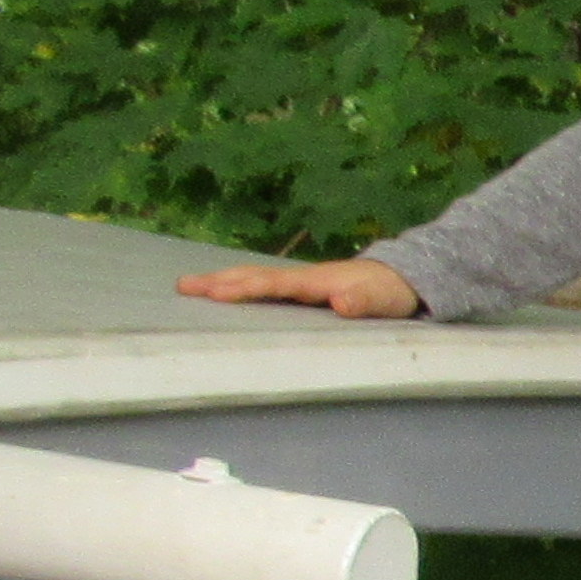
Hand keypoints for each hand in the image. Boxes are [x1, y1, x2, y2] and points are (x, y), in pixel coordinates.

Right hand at [177, 257, 421, 320]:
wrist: (398, 279)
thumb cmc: (389, 293)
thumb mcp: (382, 301)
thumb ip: (363, 302)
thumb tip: (341, 302)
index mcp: (315, 282)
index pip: (273, 285)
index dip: (246, 289)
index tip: (216, 294)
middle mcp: (301, 278)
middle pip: (253, 277)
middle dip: (218, 281)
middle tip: (182, 287)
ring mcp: (298, 282)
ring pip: (252, 279)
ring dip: (221, 281)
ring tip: (187, 286)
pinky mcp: (299, 290)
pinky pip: (262, 288)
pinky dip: (237, 287)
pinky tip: (219, 293)